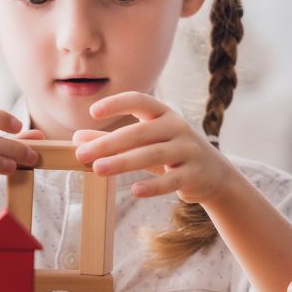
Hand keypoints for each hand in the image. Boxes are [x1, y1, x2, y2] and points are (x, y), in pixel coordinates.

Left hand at [72, 92, 238, 204]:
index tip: (93, 112)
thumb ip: (113, 140)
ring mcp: (188, 150)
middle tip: (82, 154)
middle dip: (109, 143)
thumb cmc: (171, 153)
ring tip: (98, 169)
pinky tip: (135, 191)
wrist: (214, 173)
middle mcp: (177, 127)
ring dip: (123, 162)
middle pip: (140, 132)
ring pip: (153, 154)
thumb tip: (78, 139)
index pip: (140, 100)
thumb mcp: (145, 143)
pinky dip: (153, 187)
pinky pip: (172, 180)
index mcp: (164, 114)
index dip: (117, 103)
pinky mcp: (194, 174)